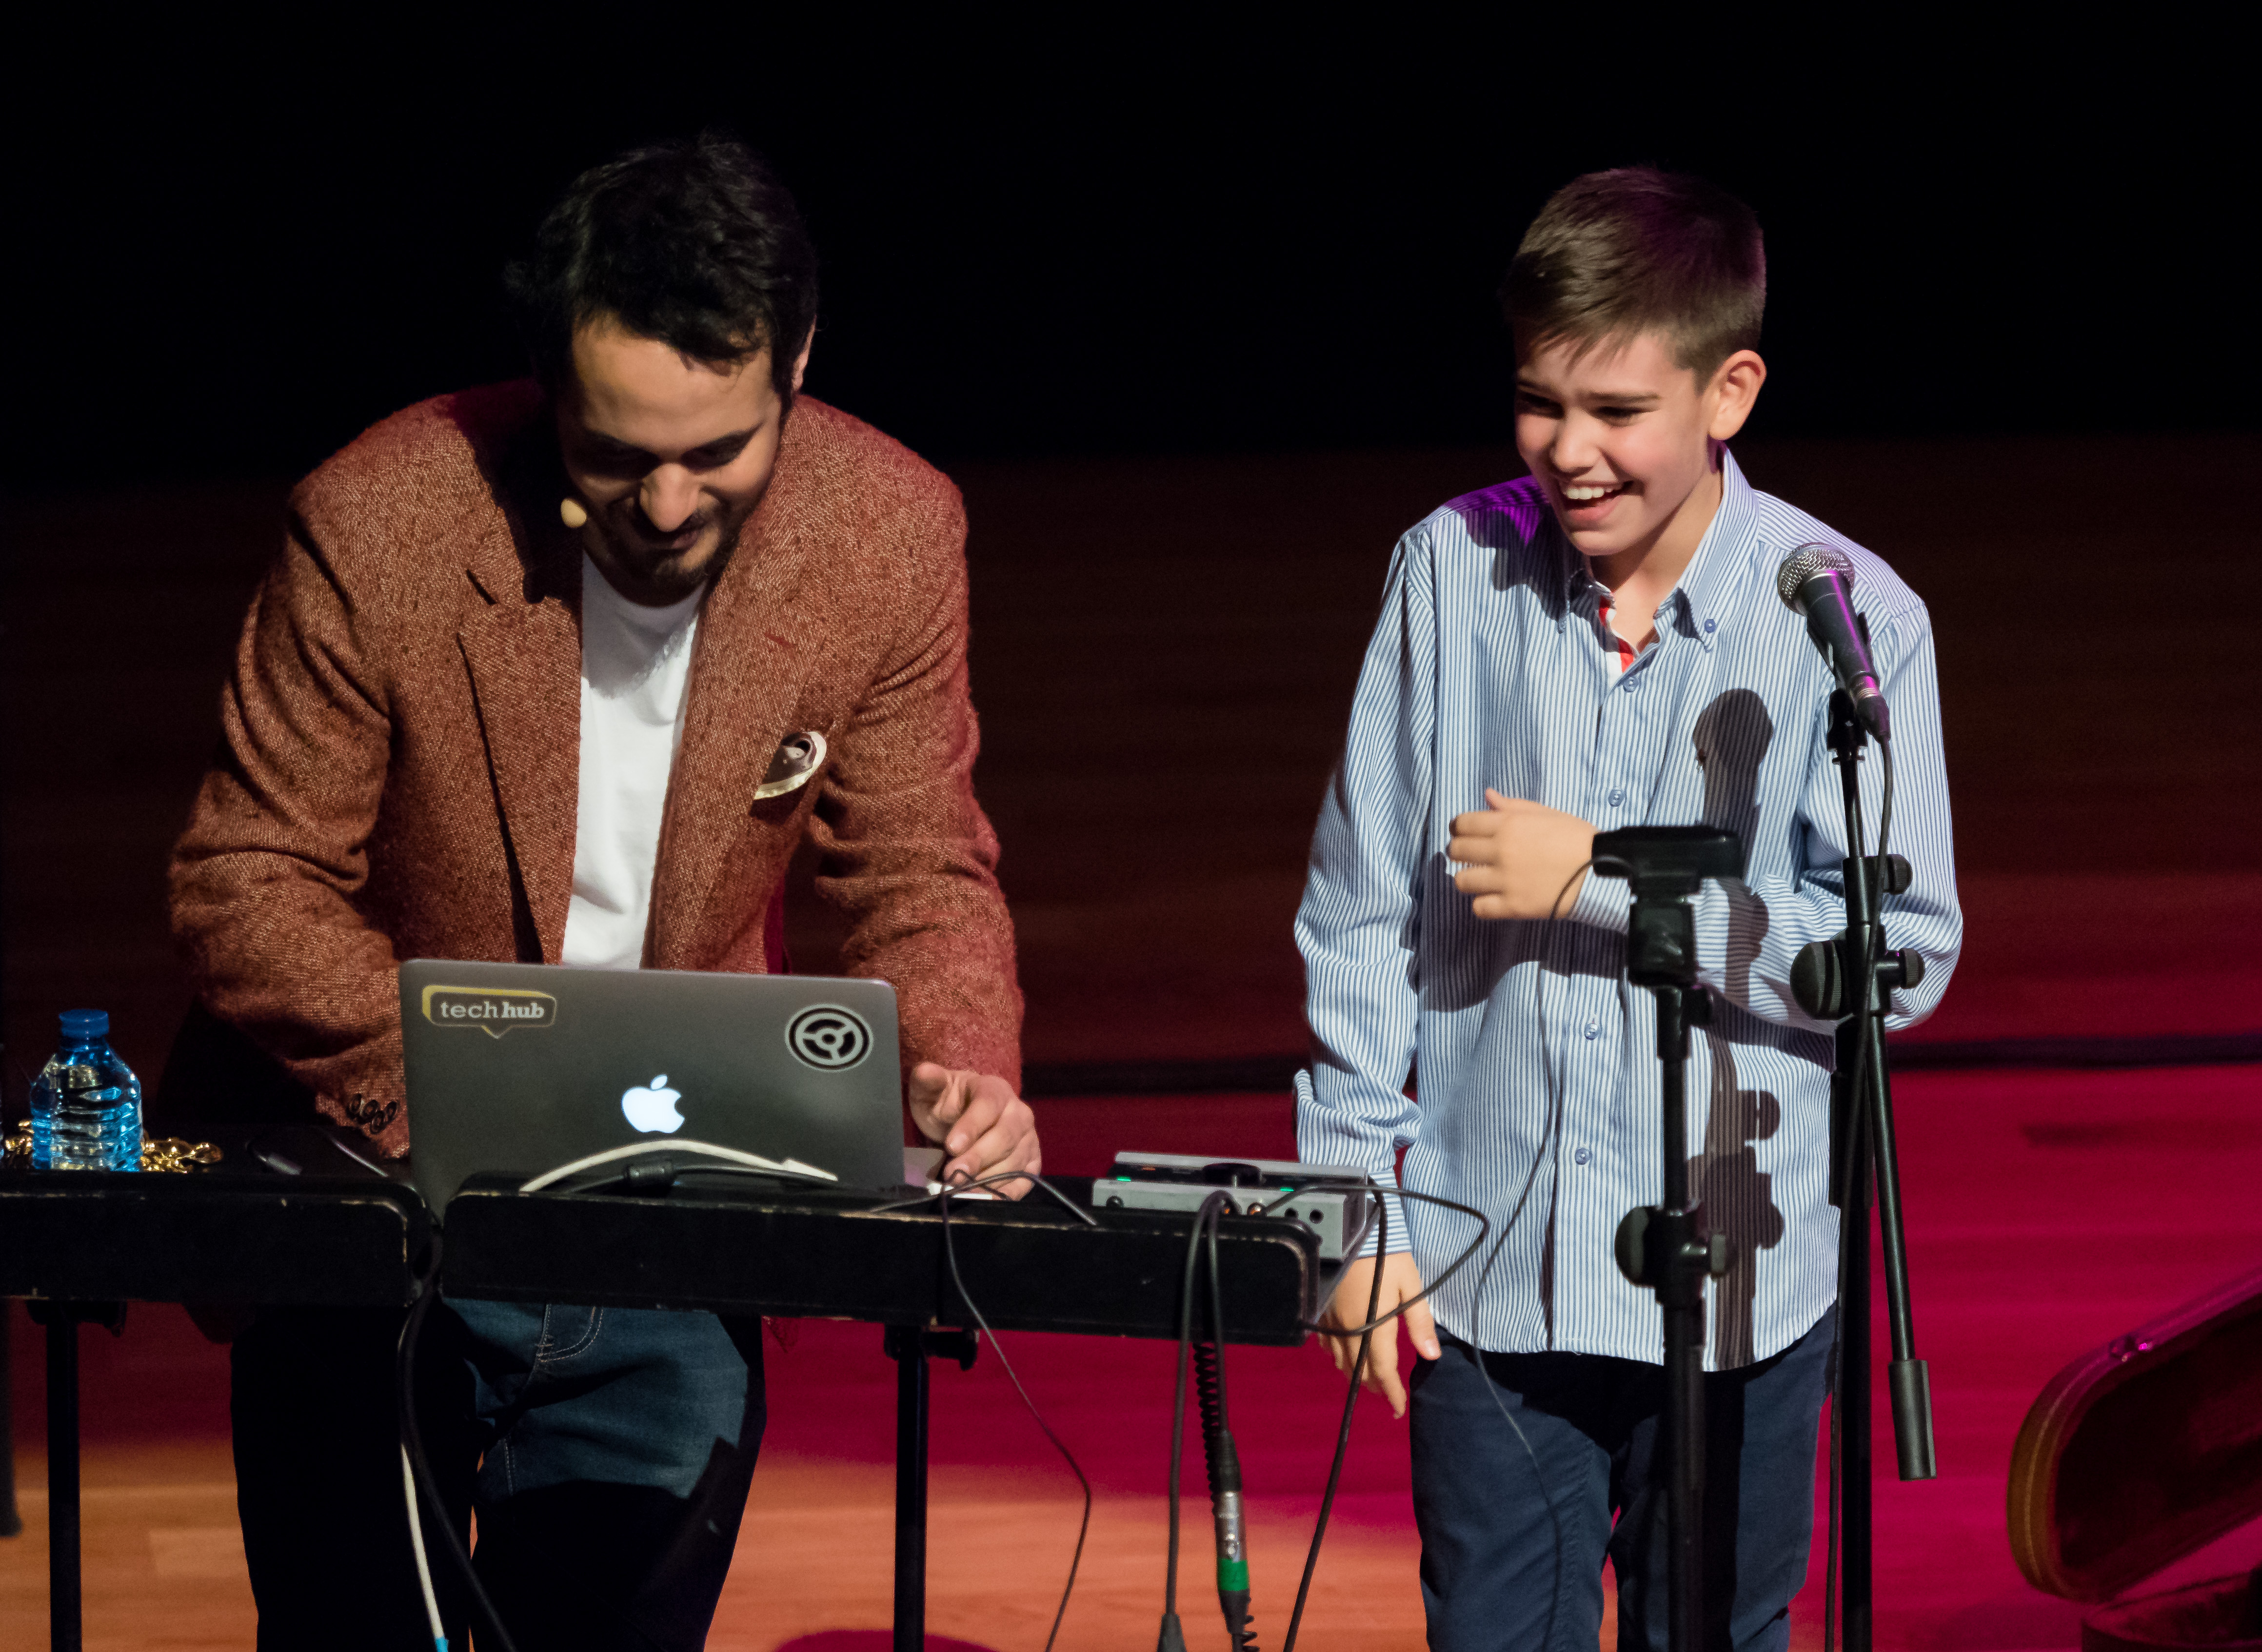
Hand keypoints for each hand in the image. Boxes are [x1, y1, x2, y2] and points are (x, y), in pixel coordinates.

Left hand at [906, 1063, 1040, 1196]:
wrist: (963, 1119)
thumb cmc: (947, 1104)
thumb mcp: (932, 1090)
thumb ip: (928, 1080)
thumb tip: (924, 1071)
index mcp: (996, 1090)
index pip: (988, 1106)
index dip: (971, 1126)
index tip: (951, 1146)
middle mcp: (1019, 1113)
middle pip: (1004, 1137)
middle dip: (977, 1158)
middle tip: (952, 1175)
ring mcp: (1029, 1139)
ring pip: (1014, 1161)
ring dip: (987, 1178)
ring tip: (962, 1189)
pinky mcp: (1031, 1163)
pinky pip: (1025, 1180)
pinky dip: (1006, 1192)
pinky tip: (985, 1198)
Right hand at [1318, 1252, 1439, 1418]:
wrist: (1349, 1230)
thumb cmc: (1386, 1256)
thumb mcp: (1412, 1286)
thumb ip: (1420, 1322)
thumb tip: (1432, 1356)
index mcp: (1374, 1327)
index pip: (1383, 1371)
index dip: (1391, 1393)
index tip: (1399, 1410)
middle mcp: (1349, 1330)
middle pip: (1359, 1371)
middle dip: (1374, 1387)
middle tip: (1387, 1395)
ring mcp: (1332, 1321)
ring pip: (1340, 1361)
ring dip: (1355, 1374)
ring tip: (1369, 1379)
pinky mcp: (1322, 1310)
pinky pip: (1327, 1344)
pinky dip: (1337, 1355)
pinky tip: (1345, 1352)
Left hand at [1447, 790, 1596, 919]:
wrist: (1601, 869)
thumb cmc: (1575, 838)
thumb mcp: (1546, 813)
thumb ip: (1513, 806)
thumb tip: (1487, 796)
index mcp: (1508, 824)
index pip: (1462, 824)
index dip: (1458, 829)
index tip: (1462, 834)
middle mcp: (1501, 850)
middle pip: (1456, 851)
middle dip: (1460, 852)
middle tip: (1471, 857)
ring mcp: (1505, 880)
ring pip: (1462, 881)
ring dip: (1469, 880)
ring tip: (1482, 880)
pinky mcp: (1513, 906)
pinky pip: (1479, 908)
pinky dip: (1483, 905)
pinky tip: (1493, 899)